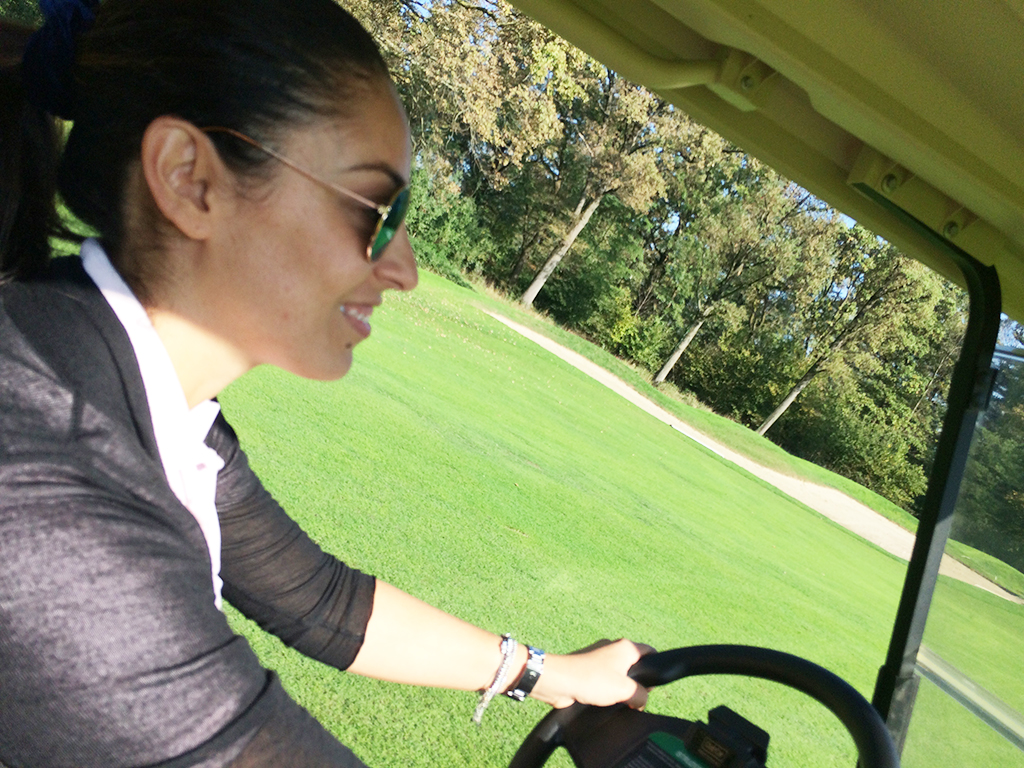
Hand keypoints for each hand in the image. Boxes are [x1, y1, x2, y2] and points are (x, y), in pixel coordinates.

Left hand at [528, 638, 654, 709]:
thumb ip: (641, 695)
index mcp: (625, 647)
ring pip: (619, 673)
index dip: (655, 668)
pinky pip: (604, 678)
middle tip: (635, 697)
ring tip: (618, 701)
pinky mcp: (588, 668)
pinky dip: (606, 689)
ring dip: (620, 687)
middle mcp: (613, 648)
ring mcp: (599, 657)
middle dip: (637, 682)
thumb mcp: (625, 690)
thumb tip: (641, 701)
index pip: (650, 652)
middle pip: (635, 665)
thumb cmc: (591, 679)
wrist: (559, 680)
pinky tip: (604, 701)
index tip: (654, 684)